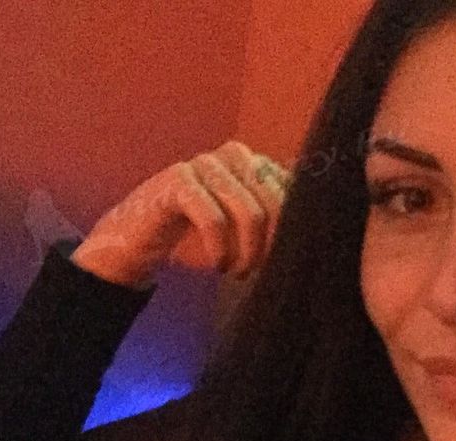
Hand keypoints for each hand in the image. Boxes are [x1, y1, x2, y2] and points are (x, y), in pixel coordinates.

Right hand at [70, 140, 290, 288]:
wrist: (138, 237)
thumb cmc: (198, 236)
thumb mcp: (245, 231)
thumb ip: (275, 225)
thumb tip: (316, 241)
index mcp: (258, 163)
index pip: (294, 194)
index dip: (293, 234)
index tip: (282, 264)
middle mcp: (236, 154)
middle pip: (277, 204)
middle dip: (271, 247)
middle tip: (256, 272)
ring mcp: (205, 163)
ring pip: (249, 213)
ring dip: (247, 254)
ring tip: (236, 272)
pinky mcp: (178, 181)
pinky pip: (213, 219)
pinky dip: (220, 249)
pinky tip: (218, 265)